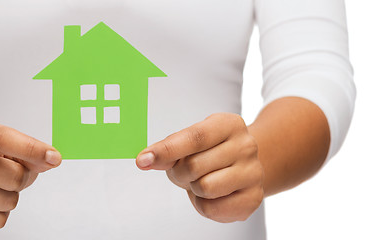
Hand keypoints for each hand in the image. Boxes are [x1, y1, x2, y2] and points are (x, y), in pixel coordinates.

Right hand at [0, 119, 61, 230]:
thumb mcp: (11, 146)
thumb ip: (33, 152)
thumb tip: (51, 159)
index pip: (2, 138)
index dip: (31, 149)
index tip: (55, 157)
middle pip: (14, 176)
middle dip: (23, 179)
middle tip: (11, 174)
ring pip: (8, 202)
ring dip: (10, 198)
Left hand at [135, 113, 263, 222]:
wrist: (243, 166)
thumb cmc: (211, 152)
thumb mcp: (190, 142)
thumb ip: (169, 149)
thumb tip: (146, 160)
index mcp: (229, 124)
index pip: (194, 137)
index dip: (166, 150)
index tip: (142, 160)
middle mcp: (246, 146)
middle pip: (194, 165)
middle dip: (179, 173)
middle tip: (185, 171)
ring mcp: (253, 173)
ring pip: (204, 188)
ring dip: (193, 189)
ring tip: (202, 180)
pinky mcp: (253, 198)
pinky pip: (212, 208)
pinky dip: (203, 205)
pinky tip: (212, 195)